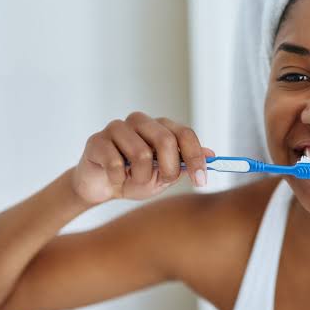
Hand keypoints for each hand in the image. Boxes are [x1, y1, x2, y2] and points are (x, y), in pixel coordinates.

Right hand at [71, 112, 214, 203]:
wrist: (102, 187)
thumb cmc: (135, 178)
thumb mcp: (165, 176)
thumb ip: (185, 164)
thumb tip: (212, 155)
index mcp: (160, 127)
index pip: (185, 134)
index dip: (195, 158)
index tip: (200, 181)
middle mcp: (140, 121)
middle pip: (165, 140)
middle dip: (168, 169)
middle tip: (162, 182)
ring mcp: (117, 128)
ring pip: (141, 153)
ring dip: (141, 177)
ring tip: (133, 180)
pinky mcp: (97, 140)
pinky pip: (115, 163)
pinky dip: (119, 179)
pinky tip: (116, 179)